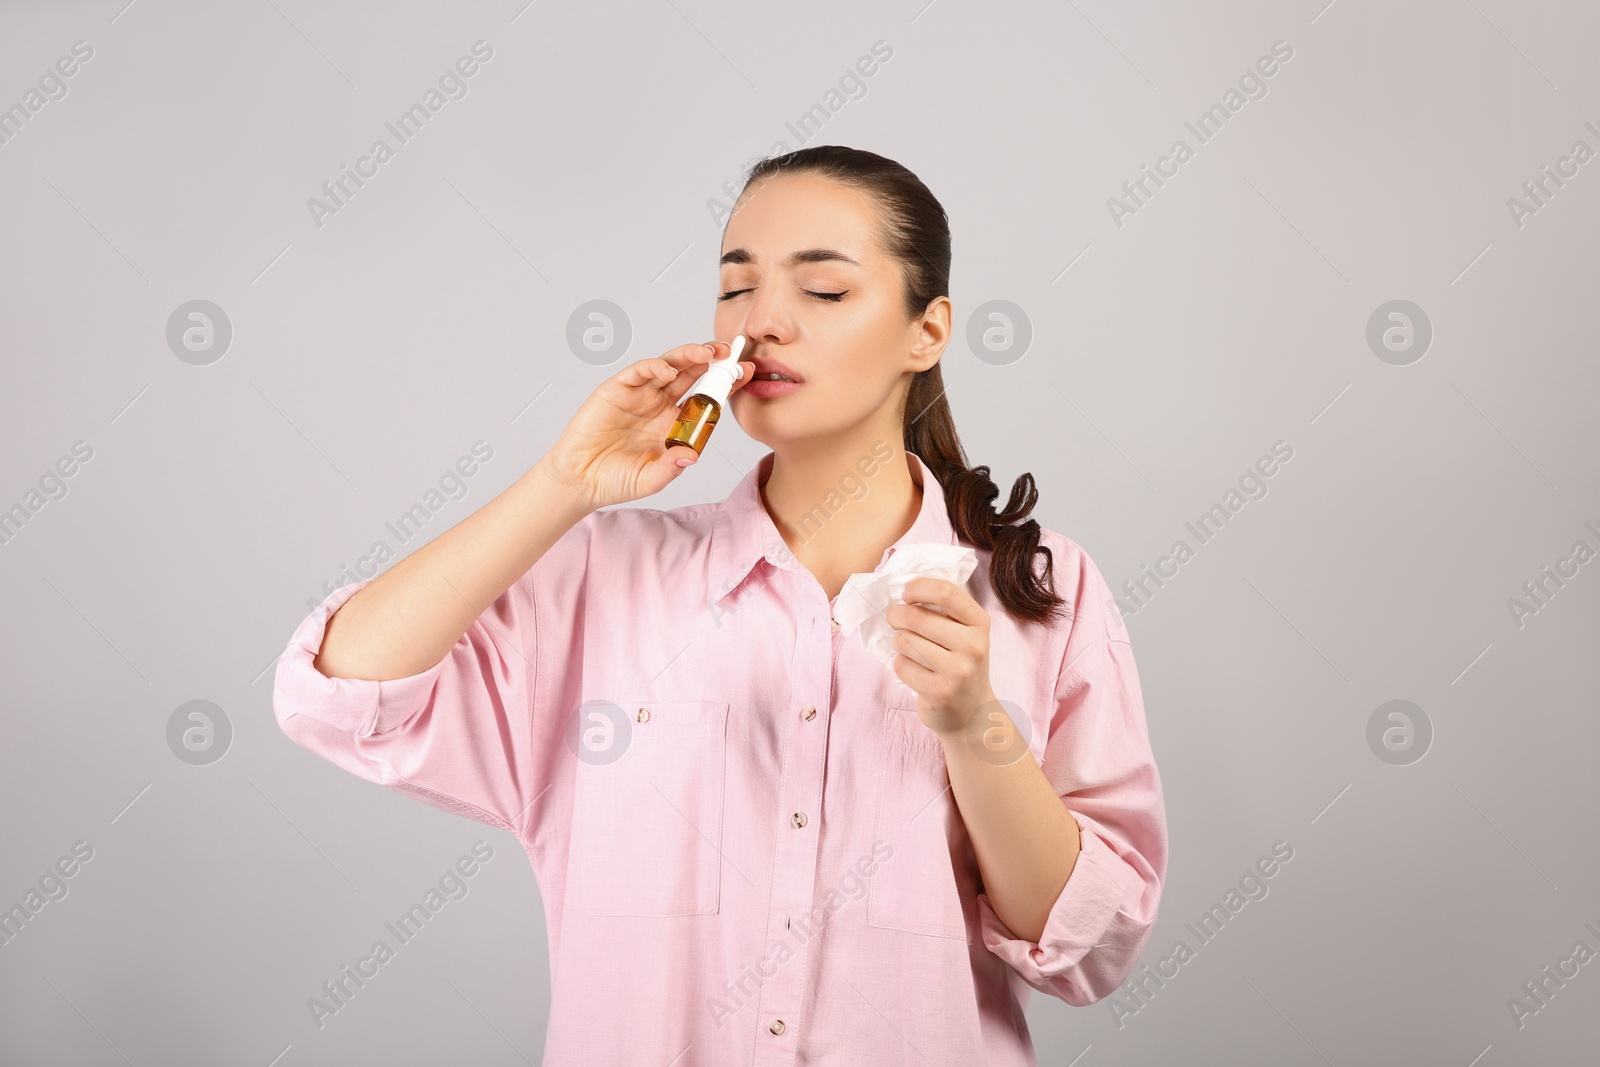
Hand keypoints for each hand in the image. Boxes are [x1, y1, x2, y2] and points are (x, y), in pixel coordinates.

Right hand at [537, 340, 751, 510]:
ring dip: (688, 356)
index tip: (748, 374)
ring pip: (669, 366)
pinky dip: (654, 367)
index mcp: (673, 423)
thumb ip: (672, 466)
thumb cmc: (616, 479)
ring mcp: (639, 395)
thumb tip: (692, 455)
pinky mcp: (616, 389)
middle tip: (730, 353)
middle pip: (691, 374)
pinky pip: (638, 372)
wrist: (579, 481)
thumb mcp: (651, 478)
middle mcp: (659, 404)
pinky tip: (667, 370)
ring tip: (706, 352)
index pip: (705, 398)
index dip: (726, 385)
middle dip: (712, 362)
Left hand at [884, 577, 997, 739]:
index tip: (906, 595)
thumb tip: (906, 589)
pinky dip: (900, 664)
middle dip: (896, 615)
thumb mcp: (965, 632)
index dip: (918, 588)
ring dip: (898, 642)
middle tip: (895, 620)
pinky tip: (914, 670)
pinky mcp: (940, 692)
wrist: (972, 712)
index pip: (945, 592)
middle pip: (916, 616)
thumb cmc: (961, 664)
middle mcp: (973, 645)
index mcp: (979, 623)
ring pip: (905, 641)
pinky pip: (902, 666)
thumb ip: (944, 609)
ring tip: (909, 649)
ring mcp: (958, 671)